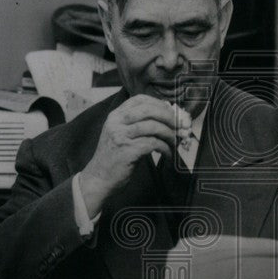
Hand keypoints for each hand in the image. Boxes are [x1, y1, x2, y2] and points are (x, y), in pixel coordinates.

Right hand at [79, 94, 191, 211]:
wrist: (99, 178)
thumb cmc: (114, 158)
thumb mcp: (121, 135)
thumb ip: (137, 124)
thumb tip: (165, 119)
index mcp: (115, 116)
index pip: (139, 100)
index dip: (158, 104)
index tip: (170, 112)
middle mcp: (116, 123)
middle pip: (148, 110)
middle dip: (168, 117)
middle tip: (178, 126)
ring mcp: (121, 136)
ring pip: (153, 127)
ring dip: (169, 134)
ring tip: (174, 142)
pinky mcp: (128, 151)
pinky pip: (153, 144)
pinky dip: (165, 149)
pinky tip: (168, 155)